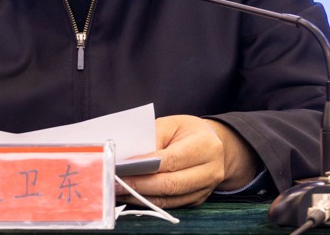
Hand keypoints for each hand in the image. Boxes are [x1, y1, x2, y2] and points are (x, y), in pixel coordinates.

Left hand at [117, 115, 259, 208]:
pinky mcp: (198, 199)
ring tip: (119, 191)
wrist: (213, 144)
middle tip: (116, 183)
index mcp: (205, 145)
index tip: (122, 167)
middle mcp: (210, 170)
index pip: (171, 160)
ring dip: (141, 197)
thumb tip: (130, 159)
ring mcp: (206, 188)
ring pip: (170, 199)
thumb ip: (152, 139)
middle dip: (140, 185)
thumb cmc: (188, 131)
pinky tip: (133, 196)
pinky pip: (171, 205)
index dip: (145, 166)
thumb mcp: (171, 124)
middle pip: (171, 184)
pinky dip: (150, 202)